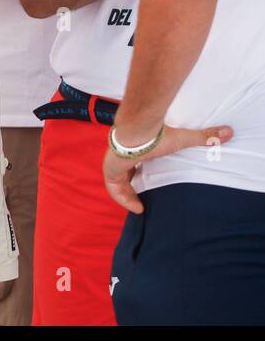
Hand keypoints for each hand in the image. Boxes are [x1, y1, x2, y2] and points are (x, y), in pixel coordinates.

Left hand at [102, 122, 232, 213]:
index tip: (146, 181)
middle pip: (125, 173)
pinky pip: (114, 188)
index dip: (139, 170)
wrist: (137, 132)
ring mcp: (114, 162)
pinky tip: (136, 208)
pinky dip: (122, 199)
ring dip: (126, 195)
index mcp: (137, 147)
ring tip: (140, 208)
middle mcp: (123, 154)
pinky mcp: (111, 170)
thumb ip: (204, 137)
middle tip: (141, 200)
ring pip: (117, 182)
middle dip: (131, 186)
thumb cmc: (158, 134)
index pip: (135, 161)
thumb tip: (229, 131)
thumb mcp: (183, 139)